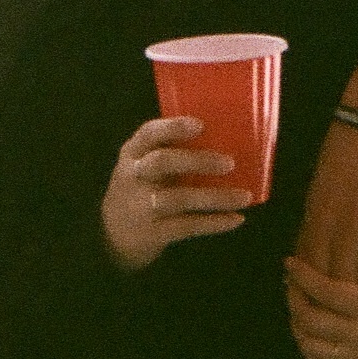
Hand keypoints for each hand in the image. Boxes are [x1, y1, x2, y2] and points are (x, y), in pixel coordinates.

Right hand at [101, 116, 249, 272]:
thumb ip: (173, 150)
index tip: (201, 125)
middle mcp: (134, 176)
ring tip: (244, 197)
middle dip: (197, 161)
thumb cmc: (143, 187)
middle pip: (162, 162)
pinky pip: (186, 226)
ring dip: (215, 197)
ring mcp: (141, 206)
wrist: (113, 234)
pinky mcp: (152, 233)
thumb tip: (229, 138)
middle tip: (230, 163)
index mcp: (134, 152)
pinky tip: (235, 219)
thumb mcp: (146, 164)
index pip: (149, 133)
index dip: (174, 127)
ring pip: (178, 199)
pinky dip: (213, 223)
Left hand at [283, 255, 357, 358]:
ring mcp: (354, 357)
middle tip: (291, 283)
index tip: (291, 262)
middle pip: (310, 319)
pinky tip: (309, 329)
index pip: (326, 291)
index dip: (304, 276)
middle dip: (294, 298)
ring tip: (298, 307)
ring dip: (297, 324)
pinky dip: (306, 344)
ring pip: (308, 344)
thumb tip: (340, 250)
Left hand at [293, 69, 357, 284]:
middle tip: (335, 312)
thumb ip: (315, 225)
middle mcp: (347, 224)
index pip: (314, 268)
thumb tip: (310, 259)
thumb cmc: (339, 153)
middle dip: (334, 299)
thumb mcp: (317, 188)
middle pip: (339, 278)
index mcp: (321, 215)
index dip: (312, 289)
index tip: (313, 300)